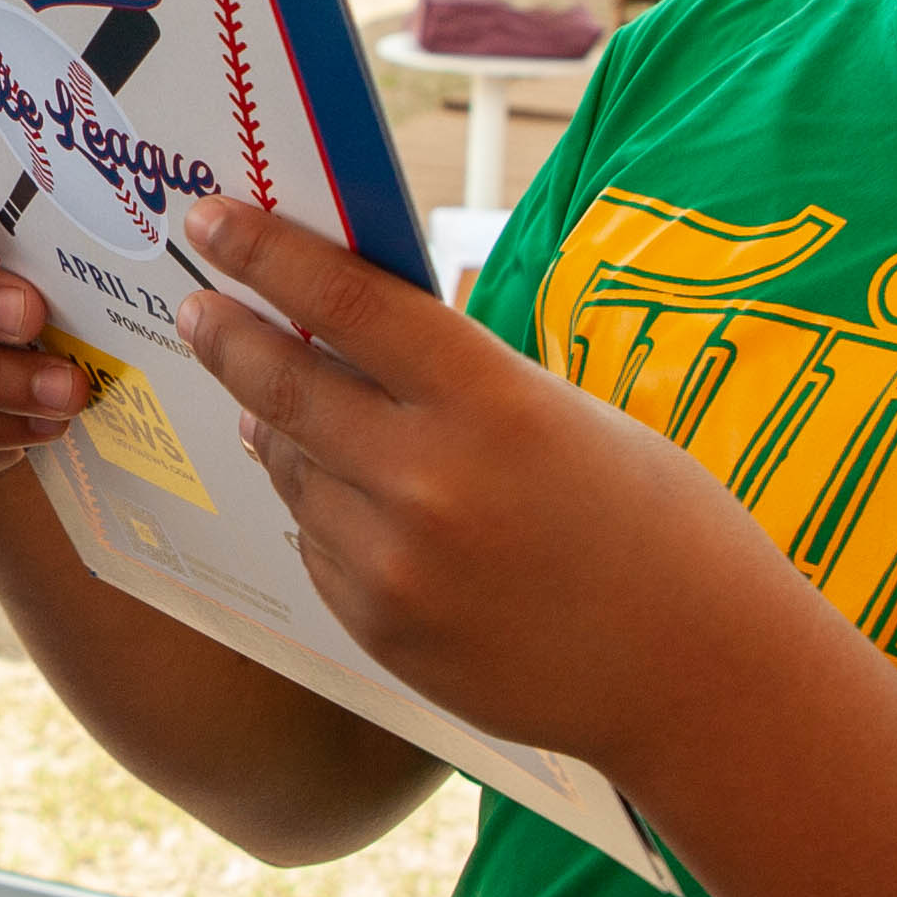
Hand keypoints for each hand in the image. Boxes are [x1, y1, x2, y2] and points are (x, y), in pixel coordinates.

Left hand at [166, 192, 796, 768]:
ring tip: (270, 405)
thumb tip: (330, 349)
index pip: (345, 303)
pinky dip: (320, 512)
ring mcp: (396, 567)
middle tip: (198, 308)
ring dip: (274, 430)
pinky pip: (316, 547)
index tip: (212, 220)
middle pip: (284, 386)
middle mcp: (429, 482)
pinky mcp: (382, 632)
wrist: (698, 676)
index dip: (264, 253)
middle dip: (228, 337)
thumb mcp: (563, 414)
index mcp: (490, 401)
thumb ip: (450, 381)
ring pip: (291, 471)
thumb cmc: (655, 523)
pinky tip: (347, 500)